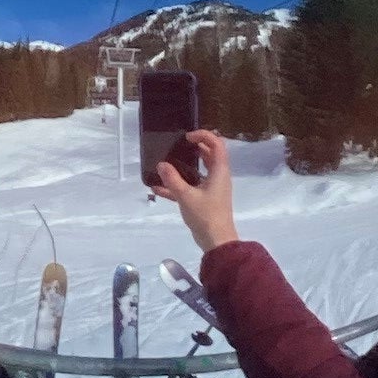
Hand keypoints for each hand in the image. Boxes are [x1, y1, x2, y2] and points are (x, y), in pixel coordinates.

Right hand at [154, 129, 237, 253]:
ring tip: (168, 163)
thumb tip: (161, 164)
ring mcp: (213, 188)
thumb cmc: (205, 215)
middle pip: (210, 155)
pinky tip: (158, 189)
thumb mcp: (186, 196)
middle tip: (178, 146)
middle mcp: (218, 176)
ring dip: (185, 166)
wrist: (217, 242)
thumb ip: (172, 180)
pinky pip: (192, 186)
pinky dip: (179, 185)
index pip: (217, 144)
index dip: (204, 136)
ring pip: (200, 171)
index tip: (187, 138)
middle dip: (195, 148)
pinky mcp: (206, 200)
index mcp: (219, 171)